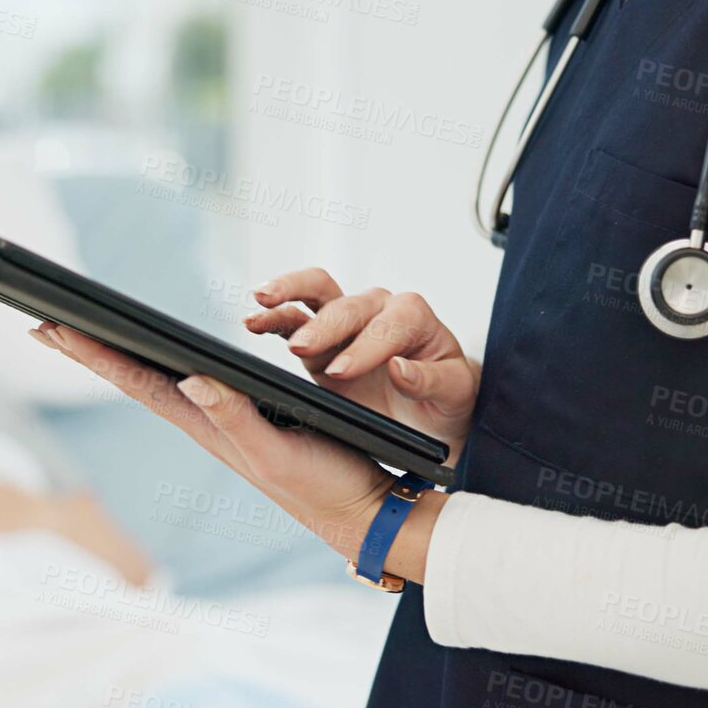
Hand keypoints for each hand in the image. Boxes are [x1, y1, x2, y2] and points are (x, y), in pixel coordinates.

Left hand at [31, 322, 438, 579]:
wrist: (361, 513)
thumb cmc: (324, 486)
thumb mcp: (278, 454)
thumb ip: (236, 419)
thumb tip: (190, 378)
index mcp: (208, 426)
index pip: (138, 381)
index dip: (94, 354)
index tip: (53, 327)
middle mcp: (206, 424)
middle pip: (135, 379)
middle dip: (90, 351)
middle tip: (44, 324)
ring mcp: (223, 425)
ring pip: (157, 383)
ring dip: (118, 359)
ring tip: (84, 339)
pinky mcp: (246, 423)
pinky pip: (189, 388)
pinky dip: (160, 369)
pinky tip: (158, 364)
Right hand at [245, 269, 477, 464]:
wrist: (434, 414)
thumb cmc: (449, 399)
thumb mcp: (455, 393)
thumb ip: (430, 380)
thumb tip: (398, 367)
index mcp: (414, 317)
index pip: (388, 323)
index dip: (365, 345)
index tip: (343, 371)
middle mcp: (380, 310)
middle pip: (347, 304)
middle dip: (324, 326)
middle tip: (302, 350)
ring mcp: (348, 322)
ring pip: (316, 294)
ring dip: (288, 296)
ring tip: (261, 306)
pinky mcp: (323, 340)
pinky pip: (294, 318)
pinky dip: (273, 315)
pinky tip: (252, 319)